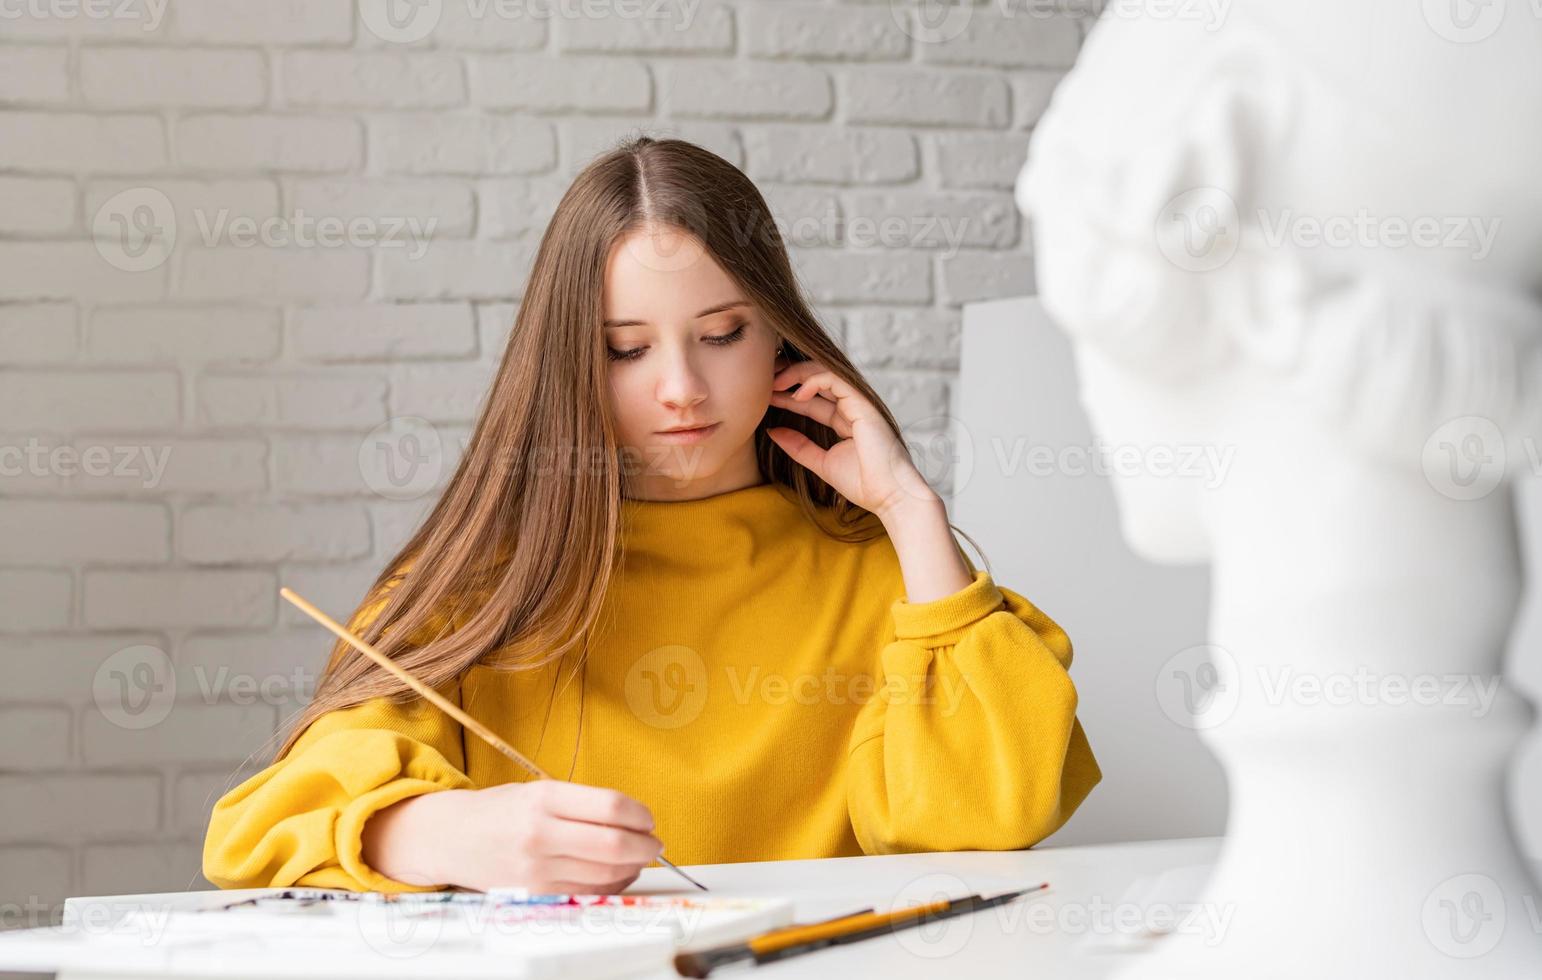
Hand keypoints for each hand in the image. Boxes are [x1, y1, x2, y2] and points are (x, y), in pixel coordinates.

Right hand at [363, 781, 662, 893]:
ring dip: (632, 868)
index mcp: (545, 799)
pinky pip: (588, 893)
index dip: (641, 815)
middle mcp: (541, 833)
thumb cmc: (501, 810)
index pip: (611, 807)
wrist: (452, 837)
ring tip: (637, 858)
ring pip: (606, 874)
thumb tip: (634, 821)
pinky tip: (616, 874)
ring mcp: (537, 868)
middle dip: (646, 846)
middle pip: (614, 844)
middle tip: (655, 844)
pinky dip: (611, 885)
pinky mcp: (535, 893)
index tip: (649, 819)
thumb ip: (583, 804)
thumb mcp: (539, 791)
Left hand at [767, 360, 939, 518]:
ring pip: (824, 373)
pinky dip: (813, 382)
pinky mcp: (862, 404)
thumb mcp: (820, 462)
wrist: (888, 496)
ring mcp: (858, 404)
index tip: (763, 397)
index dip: (787, 395)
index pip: (812, 400)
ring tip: (773, 383)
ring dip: (796, 374)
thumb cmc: (862, 484)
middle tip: (763, 380)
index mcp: (844, 421)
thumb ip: (798, 446)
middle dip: (789, 376)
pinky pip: (835, 380)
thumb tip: (773, 431)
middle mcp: (852, 408)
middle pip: (817, 381)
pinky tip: (795, 395)